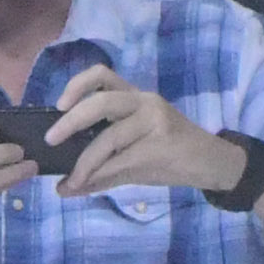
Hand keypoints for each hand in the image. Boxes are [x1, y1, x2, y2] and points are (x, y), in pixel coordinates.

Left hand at [44, 63, 247, 197]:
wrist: (212, 165)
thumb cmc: (171, 158)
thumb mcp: (133, 160)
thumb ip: (99, 171)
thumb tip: (62, 189)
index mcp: (134, 97)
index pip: (102, 74)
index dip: (76, 85)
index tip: (59, 105)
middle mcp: (143, 101)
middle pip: (100, 101)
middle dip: (70, 122)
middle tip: (52, 140)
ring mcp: (155, 120)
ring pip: (109, 137)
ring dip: (85, 161)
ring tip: (72, 180)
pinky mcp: (162, 143)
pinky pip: (122, 159)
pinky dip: (100, 173)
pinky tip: (88, 185)